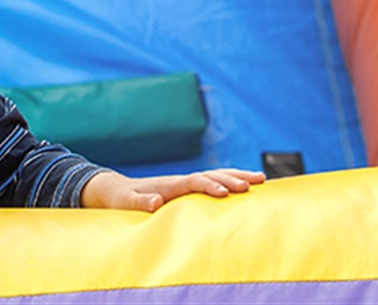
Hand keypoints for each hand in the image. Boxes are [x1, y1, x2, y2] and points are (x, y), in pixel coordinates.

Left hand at [81, 169, 265, 211]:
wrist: (116, 190)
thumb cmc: (121, 200)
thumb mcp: (125, 203)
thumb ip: (140, 202)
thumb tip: (157, 201)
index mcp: (170, 185)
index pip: (195, 182)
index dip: (211, 186)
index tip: (227, 193)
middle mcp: (181, 180)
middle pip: (213, 174)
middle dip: (234, 177)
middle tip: (256, 182)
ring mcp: (185, 183)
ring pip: (217, 175)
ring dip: (237, 175)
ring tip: (261, 179)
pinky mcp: (188, 188)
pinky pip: (213, 182)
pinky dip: (230, 181)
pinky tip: (246, 186)